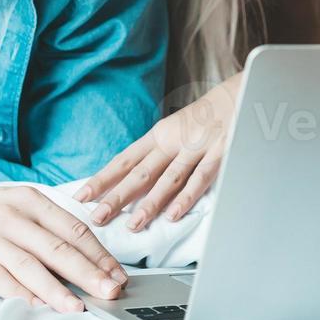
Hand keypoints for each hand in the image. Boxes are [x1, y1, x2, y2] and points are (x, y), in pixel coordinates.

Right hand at [0, 187, 128, 310]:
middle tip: (111, 291)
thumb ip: (46, 226)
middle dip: (89, 272)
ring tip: (79, 307)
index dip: (98, 253)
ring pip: (31, 265)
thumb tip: (87, 254)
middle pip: (58, 247)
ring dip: (58, 289)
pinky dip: (21, 295)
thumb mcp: (14, 206)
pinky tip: (39, 308)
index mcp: (28, 199)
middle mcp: (11, 214)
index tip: (117, 273)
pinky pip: (0, 279)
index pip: (73, 227)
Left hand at [75, 73, 240, 231]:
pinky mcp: (220, 152)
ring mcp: (196, 147)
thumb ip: (154, 156)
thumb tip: (127, 185)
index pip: (124, 160)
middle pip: (140, 173)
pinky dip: (187, 197)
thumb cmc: (203, 120)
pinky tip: (173, 215)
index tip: (81, 198)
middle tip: (98, 218)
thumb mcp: (173, 131)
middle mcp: (172, 141)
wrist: (239, 94)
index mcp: (157, 136)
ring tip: (132, 224)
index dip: (102, 179)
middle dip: (117, 197)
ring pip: (168, 179)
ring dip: (150, 203)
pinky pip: (201, 178)